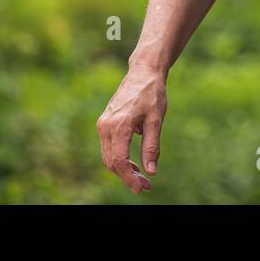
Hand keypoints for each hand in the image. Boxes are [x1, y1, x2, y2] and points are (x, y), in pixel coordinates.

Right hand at [97, 65, 167, 193]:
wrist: (143, 72)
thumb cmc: (152, 93)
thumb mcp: (156, 120)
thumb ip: (152, 146)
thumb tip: (151, 172)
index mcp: (119, 126)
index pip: (120, 161)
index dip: (130, 178)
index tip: (142, 188)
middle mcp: (106, 126)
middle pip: (111, 162)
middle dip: (127, 176)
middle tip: (145, 186)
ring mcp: (103, 124)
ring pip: (108, 156)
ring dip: (123, 169)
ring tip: (141, 178)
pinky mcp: (104, 123)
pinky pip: (109, 147)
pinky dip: (119, 158)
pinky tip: (134, 164)